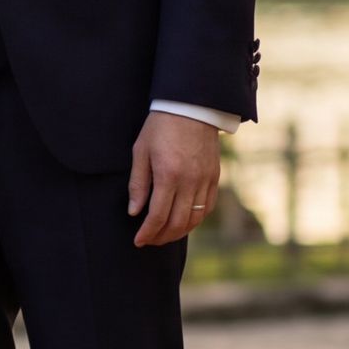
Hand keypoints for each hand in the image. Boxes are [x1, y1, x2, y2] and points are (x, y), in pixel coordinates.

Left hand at [128, 110, 221, 248]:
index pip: (158, 216)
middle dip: (161, 237)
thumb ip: (138, 184)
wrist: (192, 106)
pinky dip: (196, 220)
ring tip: (164, 235)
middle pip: (178, 223)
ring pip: (195, 219)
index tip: (138, 241)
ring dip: (179, 232)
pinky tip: (184, 222)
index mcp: (168, 175)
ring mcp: (205, 180)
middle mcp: (190, 181)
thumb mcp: (141, 151)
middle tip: (149, 241)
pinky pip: (208, 207)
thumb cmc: (160, 127)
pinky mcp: (214, 177)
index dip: (147, 233)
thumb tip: (134, 212)